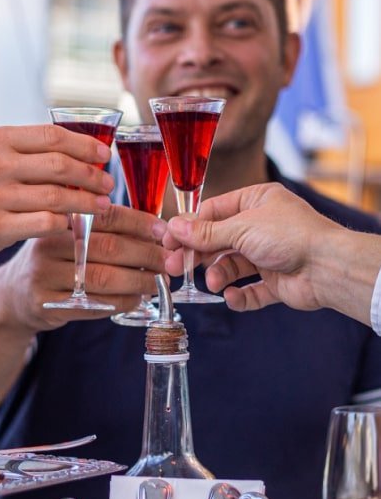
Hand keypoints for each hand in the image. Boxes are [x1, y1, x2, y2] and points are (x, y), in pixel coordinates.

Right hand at [0, 124, 115, 268]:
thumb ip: (19, 149)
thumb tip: (71, 147)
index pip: (52, 136)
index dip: (85, 145)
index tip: (103, 155)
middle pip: (60, 165)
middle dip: (92, 174)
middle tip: (108, 184)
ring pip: (57, 196)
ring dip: (87, 202)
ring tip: (102, 206)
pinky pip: (44, 223)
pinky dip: (66, 224)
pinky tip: (74, 226)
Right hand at [0, 203, 167, 331]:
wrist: (13, 294)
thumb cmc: (53, 259)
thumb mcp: (67, 234)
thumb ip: (101, 227)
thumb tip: (156, 229)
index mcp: (58, 220)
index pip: (105, 215)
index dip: (138, 222)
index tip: (163, 230)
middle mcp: (48, 244)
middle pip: (108, 247)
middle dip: (146, 255)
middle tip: (168, 261)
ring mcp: (45, 276)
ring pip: (103, 279)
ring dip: (138, 282)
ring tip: (157, 283)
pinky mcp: (46, 304)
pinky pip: (93, 305)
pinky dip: (121, 303)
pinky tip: (135, 300)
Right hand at [162, 183, 338, 311]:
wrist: (329, 267)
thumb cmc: (292, 236)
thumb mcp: (240, 228)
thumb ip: (205, 232)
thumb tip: (174, 227)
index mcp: (255, 201)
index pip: (212, 212)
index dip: (189, 228)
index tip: (168, 242)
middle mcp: (261, 226)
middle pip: (218, 241)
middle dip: (198, 255)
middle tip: (176, 267)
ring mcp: (269, 254)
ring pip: (231, 266)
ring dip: (219, 274)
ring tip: (214, 282)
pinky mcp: (276, 281)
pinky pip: (250, 290)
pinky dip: (239, 295)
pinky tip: (232, 297)